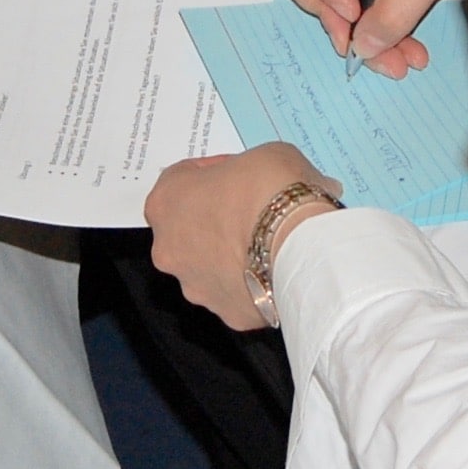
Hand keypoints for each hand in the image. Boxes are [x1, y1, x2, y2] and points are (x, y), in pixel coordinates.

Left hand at [146, 144, 338, 328]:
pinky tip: (279, 269)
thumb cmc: (272, 191)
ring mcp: (195, 286)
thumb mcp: (266, 155)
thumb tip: (270, 182)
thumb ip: (252, 169)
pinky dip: (255, 283)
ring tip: (271, 244)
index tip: (237, 173)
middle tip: (253, 209)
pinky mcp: (226, 313)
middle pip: (189, 229)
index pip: (182, 180)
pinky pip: (239, 294)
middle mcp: (169, 249)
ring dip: (232, 255)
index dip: (213, 173)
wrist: (301, 245)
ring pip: (210, 268)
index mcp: (166, 202)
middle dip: (217, 219)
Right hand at [270, 0, 467, 78]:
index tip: (350, 10)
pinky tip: (408, 53)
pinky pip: (367, 15)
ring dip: (364, 39)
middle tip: (362, 45)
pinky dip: (383, 37)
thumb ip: (396, 8)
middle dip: (334, 19)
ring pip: (339, 7)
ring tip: (399, 62)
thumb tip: (363, 47)